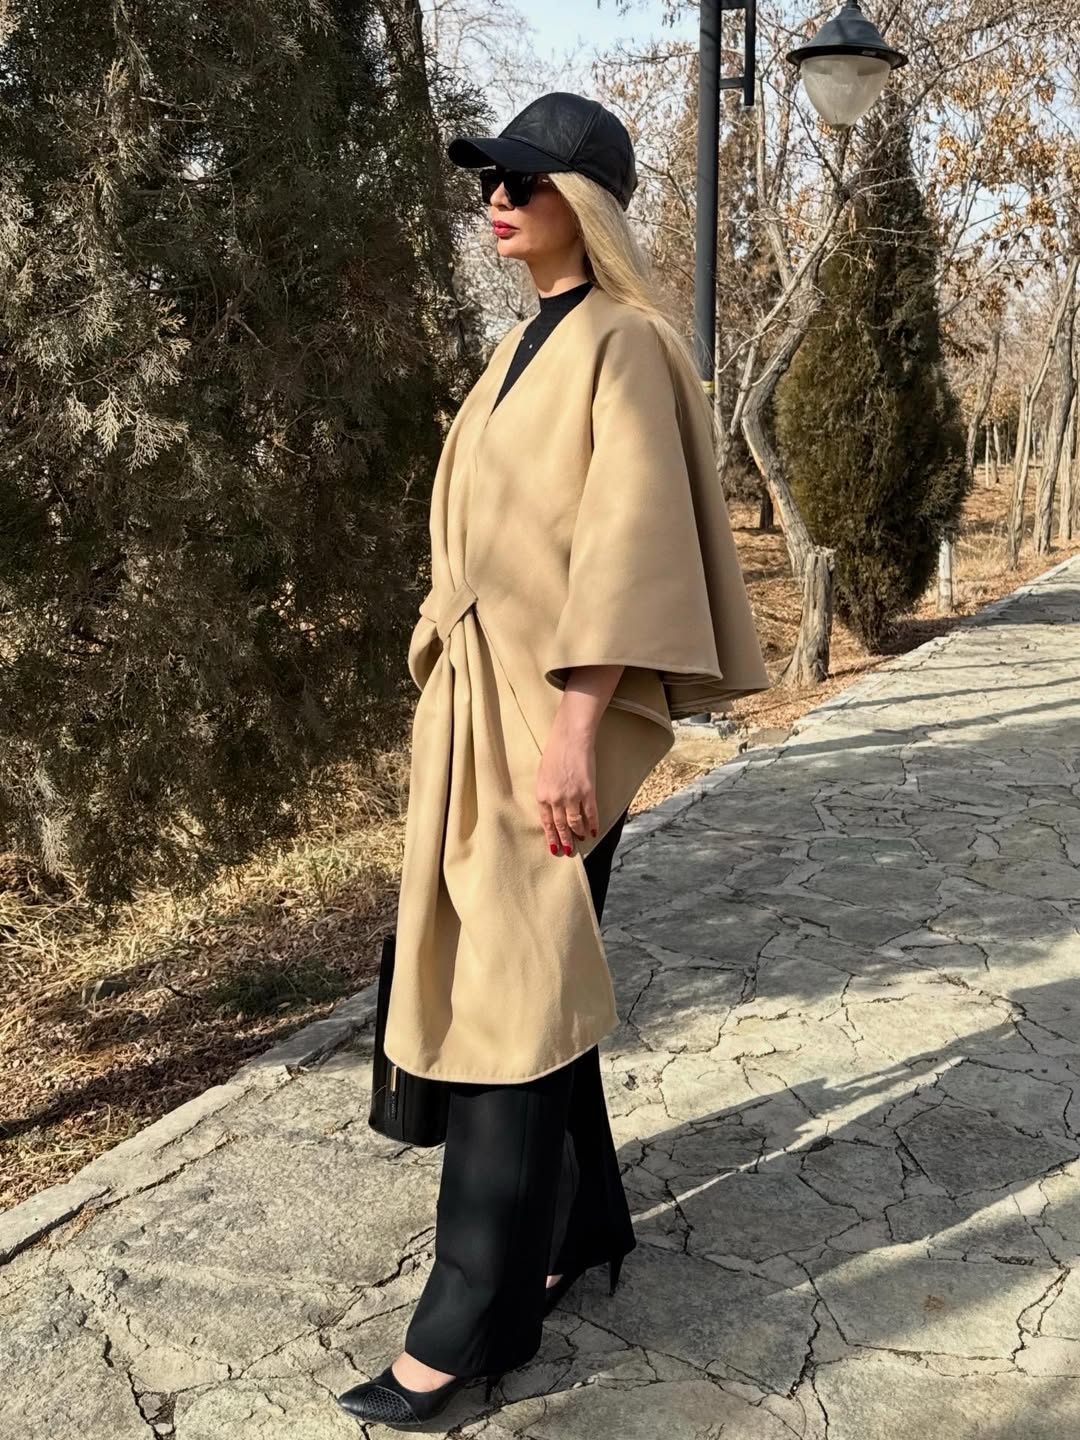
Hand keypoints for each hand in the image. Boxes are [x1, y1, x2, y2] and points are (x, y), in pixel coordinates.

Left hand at [536, 714, 598, 855]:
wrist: (570, 738)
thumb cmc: (555, 752)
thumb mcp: (543, 774)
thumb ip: (546, 793)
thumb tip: (552, 808)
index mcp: (542, 795)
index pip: (546, 822)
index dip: (551, 836)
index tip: (554, 847)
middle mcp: (556, 799)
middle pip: (560, 826)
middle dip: (564, 840)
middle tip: (567, 850)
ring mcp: (572, 797)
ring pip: (575, 823)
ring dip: (578, 833)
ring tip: (581, 839)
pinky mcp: (588, 792)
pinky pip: (591, 813)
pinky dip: (593, 824)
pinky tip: (594, 831)